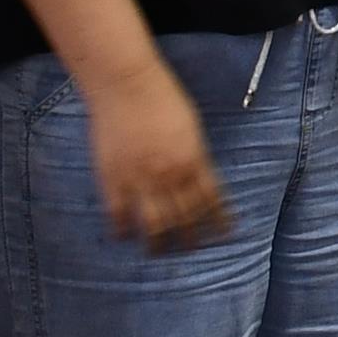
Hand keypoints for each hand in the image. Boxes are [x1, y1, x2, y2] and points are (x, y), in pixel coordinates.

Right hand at [84, 71, 233, 250]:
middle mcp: (170, 175)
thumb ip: (196, 157)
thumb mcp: (191, 128)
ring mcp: (140, 179)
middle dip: (191, 237)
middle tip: (191, 248)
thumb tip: (199, 180)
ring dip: (159, 242)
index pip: (211, 201)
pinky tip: (125, 236)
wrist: (127, 85)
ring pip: (154, 224)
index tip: (224, 234)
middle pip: (185, 218)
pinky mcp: (113, 178)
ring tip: (158, 251)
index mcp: (194, 161)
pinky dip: (122, 229)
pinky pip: (118, 214)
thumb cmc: (163, 98)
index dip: (219, 220)